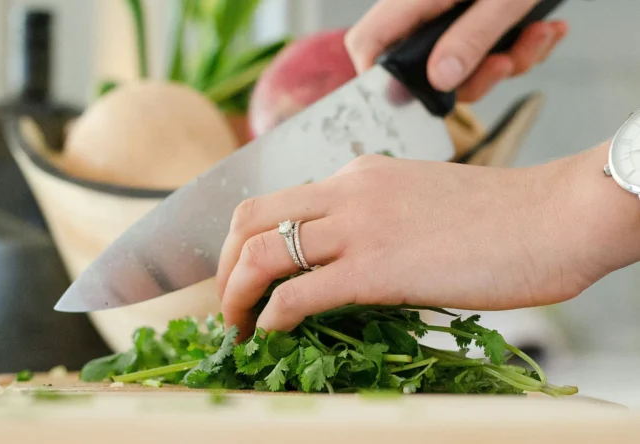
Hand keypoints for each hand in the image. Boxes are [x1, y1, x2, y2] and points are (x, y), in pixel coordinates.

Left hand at [216, 143, 639, 338]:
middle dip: (224, 266)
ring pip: (261, 253)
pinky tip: (271, 333)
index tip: (243, 276)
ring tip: (237, 327)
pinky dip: (271, 317)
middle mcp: (346, 191)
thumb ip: (374, 220)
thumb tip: (342, 264)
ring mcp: (358, 227)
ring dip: (236, 295)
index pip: (275, 201)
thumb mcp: (418, 201)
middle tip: (227, 304)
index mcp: (357, 175)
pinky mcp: (376, 268)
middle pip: (249, 219)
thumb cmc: (499, 218)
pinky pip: (298, 294)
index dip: (244, 241)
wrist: (554, 217)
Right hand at [344, 0, 568, 101]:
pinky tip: (546, 28)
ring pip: (463, 63)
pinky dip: (520, 46)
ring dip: (509, 60)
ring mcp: (451, 14)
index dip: (379, 78)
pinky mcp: (477, 16)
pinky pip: (488, 49)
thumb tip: (441, 81)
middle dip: (475, 76)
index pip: (369, 43)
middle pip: (424, 66)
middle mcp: (425, 9)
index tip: (412, 100)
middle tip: (505, 63)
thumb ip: (471, 38)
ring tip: (539, 35)